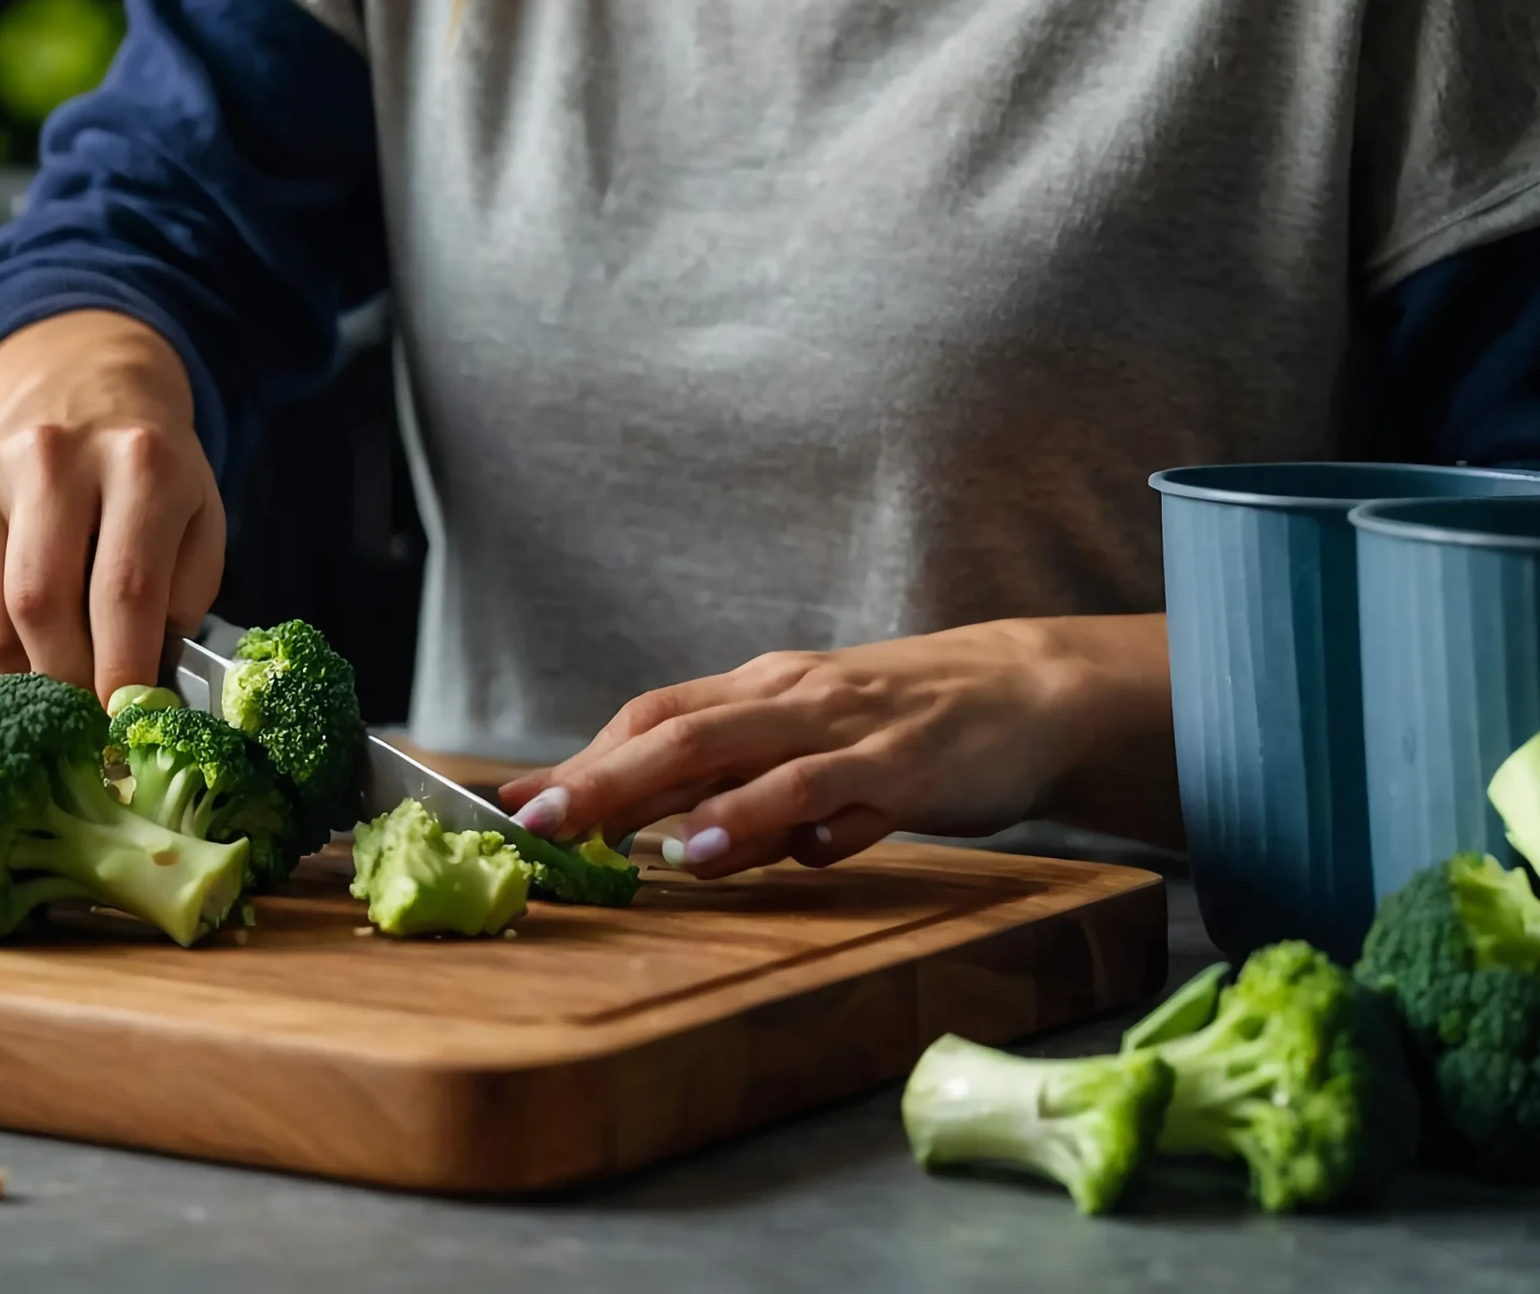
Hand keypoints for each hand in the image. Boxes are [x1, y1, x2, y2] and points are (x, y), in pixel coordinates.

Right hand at [0, 310, 225, 703]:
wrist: (78, 400)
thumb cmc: (149, 482)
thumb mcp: (198, 522)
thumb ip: (182, 600)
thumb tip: (143, 692)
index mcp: (137, 460)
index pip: (124, 587)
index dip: (124, 667)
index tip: (128, 720)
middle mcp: (50, 456)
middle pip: (40, 602)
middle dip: (68, 681)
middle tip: (90, 719)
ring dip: (25, 676)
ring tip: (60, 686)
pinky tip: (19, 648)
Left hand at [497, 616, 1174, 876]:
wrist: (1026, 689)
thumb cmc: (903, 726)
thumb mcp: (810, 746)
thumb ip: (743, 789)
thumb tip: (669, 841)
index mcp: (759, 691)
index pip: (652, 715)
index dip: (580, 756)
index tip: (513, 800)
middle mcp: (791, 698)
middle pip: (677, 732)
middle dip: (597, 778)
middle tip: (530, 821)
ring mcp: (849, 728)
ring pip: (750, 757)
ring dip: (682, 800)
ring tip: (622, 844)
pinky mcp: (909, 763)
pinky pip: (839, 789)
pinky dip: (787, 817)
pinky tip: (751, 851)